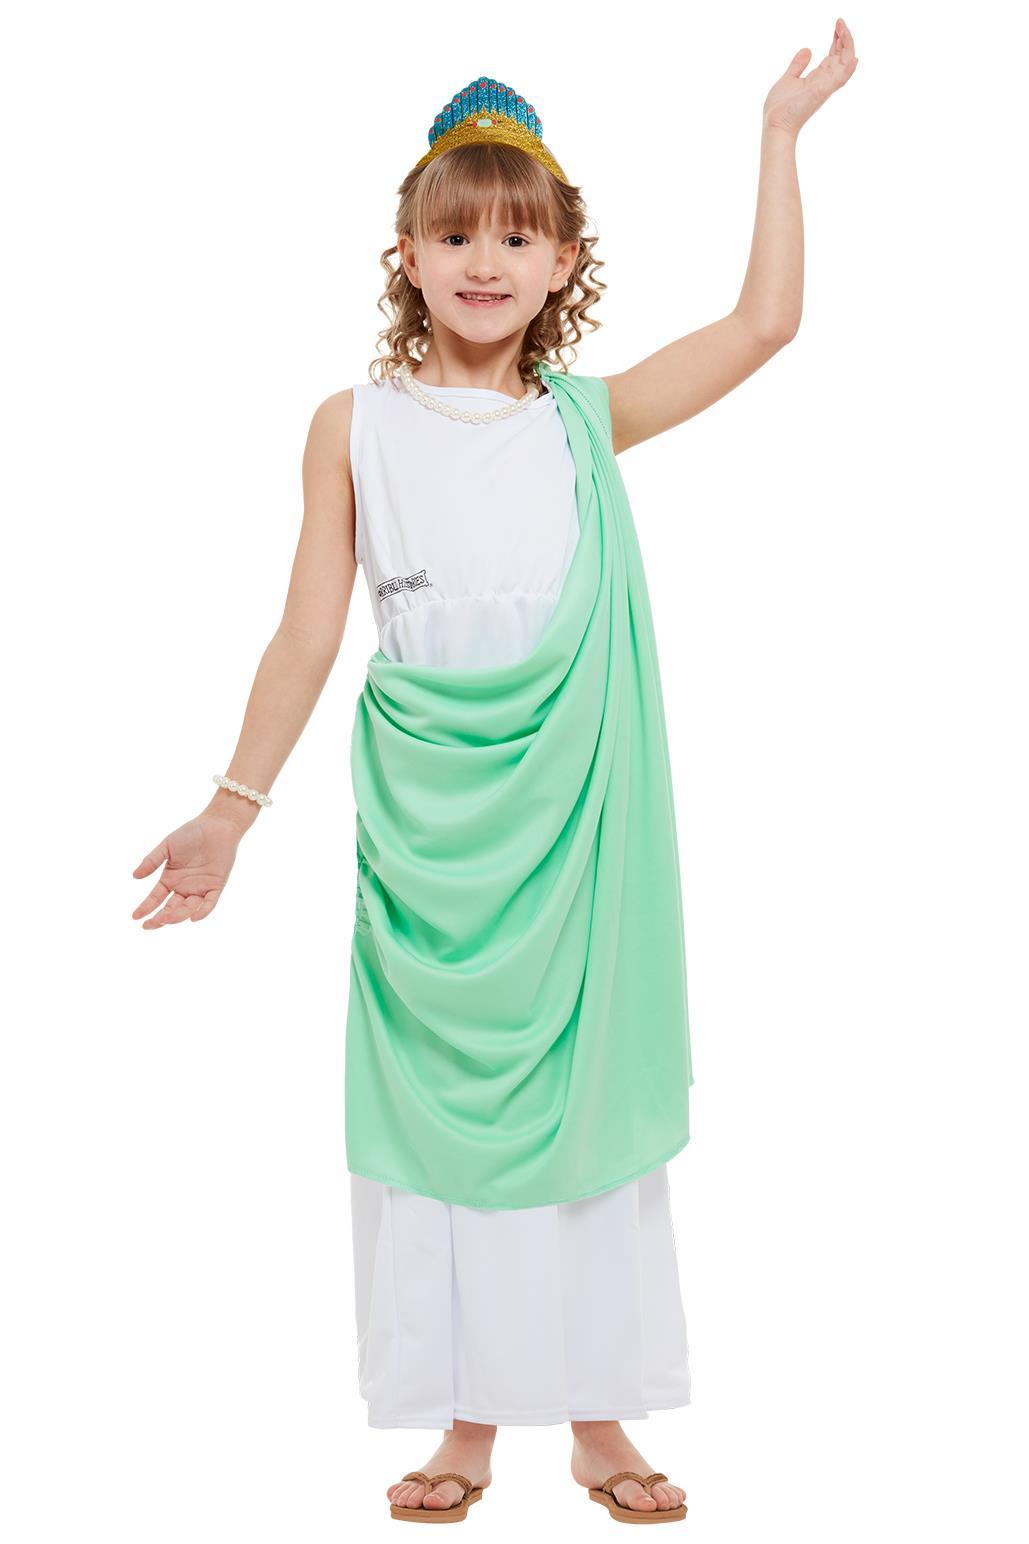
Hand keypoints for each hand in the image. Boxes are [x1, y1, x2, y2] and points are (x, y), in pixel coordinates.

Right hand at [130, 811, 244, 928]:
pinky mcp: (216, 886)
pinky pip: (209, 903)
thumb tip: (134, 876)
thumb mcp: (167, 846)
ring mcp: (200, 888)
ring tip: (166, 918)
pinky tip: (193, 918)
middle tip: (150, 924)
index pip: (156, 898)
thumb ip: (152, 861)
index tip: (135, 917)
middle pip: (171, 909)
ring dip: (177, 916)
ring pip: (187, 909)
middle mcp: (184, 887)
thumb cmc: (191, 833)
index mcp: (171, 879)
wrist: (216, 825)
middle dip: (160, 919)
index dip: (146, 908)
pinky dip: (202, 912)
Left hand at [764, 17, 857, 138]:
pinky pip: (840, 79)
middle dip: (843, 38)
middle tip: (839, 22)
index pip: (833, 56)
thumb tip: (807, 49)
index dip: (837, 40)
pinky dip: (848, 69)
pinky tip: (853, 57)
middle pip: (842, 57)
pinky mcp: (822, 91)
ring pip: (844, 63)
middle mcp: (824, 82)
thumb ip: (798, 65)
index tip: (836, 26)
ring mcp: (825, 87)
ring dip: (846, 45)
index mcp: (817, 79)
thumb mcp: (789, 79)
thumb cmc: (780, 108)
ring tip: (841, 28)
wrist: (774, 124)